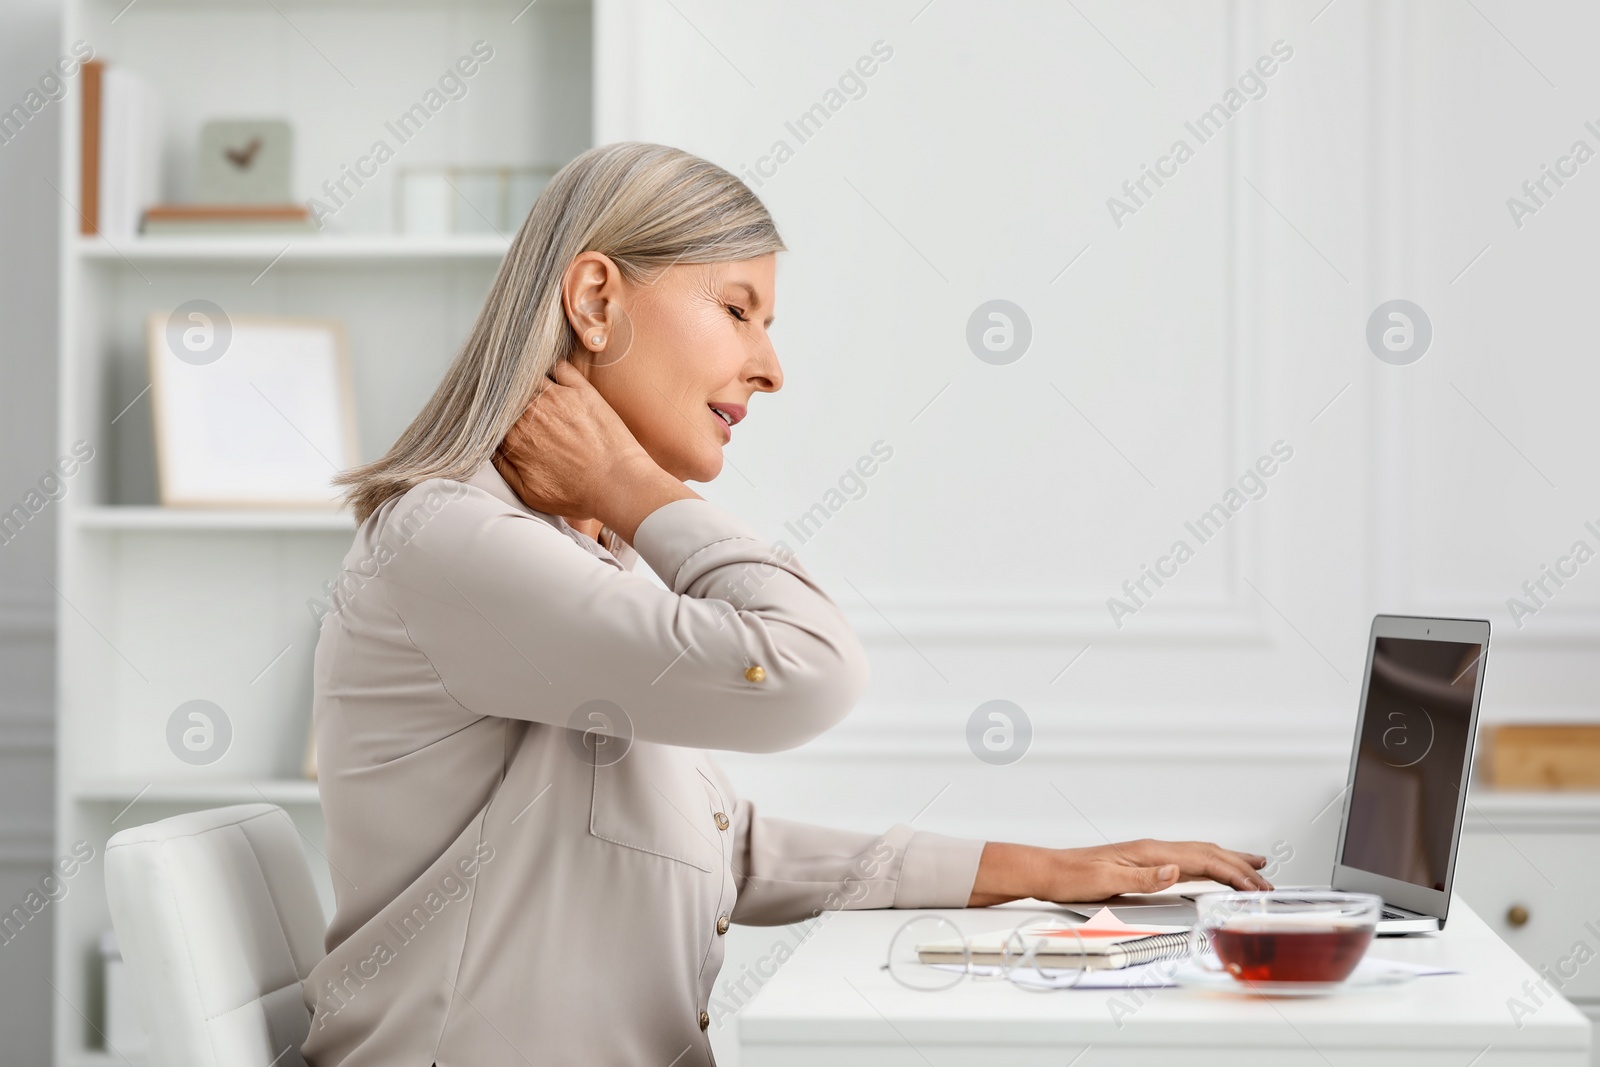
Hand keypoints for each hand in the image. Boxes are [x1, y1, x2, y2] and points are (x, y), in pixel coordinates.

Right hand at [493, 360, 696, 542]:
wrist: (618, 485)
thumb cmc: (578, 494)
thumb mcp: (529, 493)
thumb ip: (505, 468)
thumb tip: (489, 450)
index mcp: (513, 436)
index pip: (491, 415)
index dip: (492, 413)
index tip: (495, 412)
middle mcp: (529, 412)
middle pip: (506, 392)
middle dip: (504, 393)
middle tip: (513, 398)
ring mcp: (556, 397)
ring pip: (529, 375)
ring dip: (526, 377)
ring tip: (528, 381)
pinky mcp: (581, 390)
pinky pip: (558, 366)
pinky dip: (551, 366)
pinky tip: (551, 372)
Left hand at [967, 839, 1272, 907]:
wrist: (1048, 872)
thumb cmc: (1071, 877)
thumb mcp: (1105, 881)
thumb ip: (1142, 877)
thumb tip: (1175, 871)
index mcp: (1149, 852)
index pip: (1203, 860)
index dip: (1234, 874)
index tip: (1257, 887)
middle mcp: (1152, 850)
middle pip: (1207, 854)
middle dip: (1241, 867)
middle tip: (1268, 883)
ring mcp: (1148, 854)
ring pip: (1199, 854)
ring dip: (1229, 861)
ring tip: (1253, 867)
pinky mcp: (1142, 863)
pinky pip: (1186, 861)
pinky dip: (1208, 864)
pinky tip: (1210, 870)